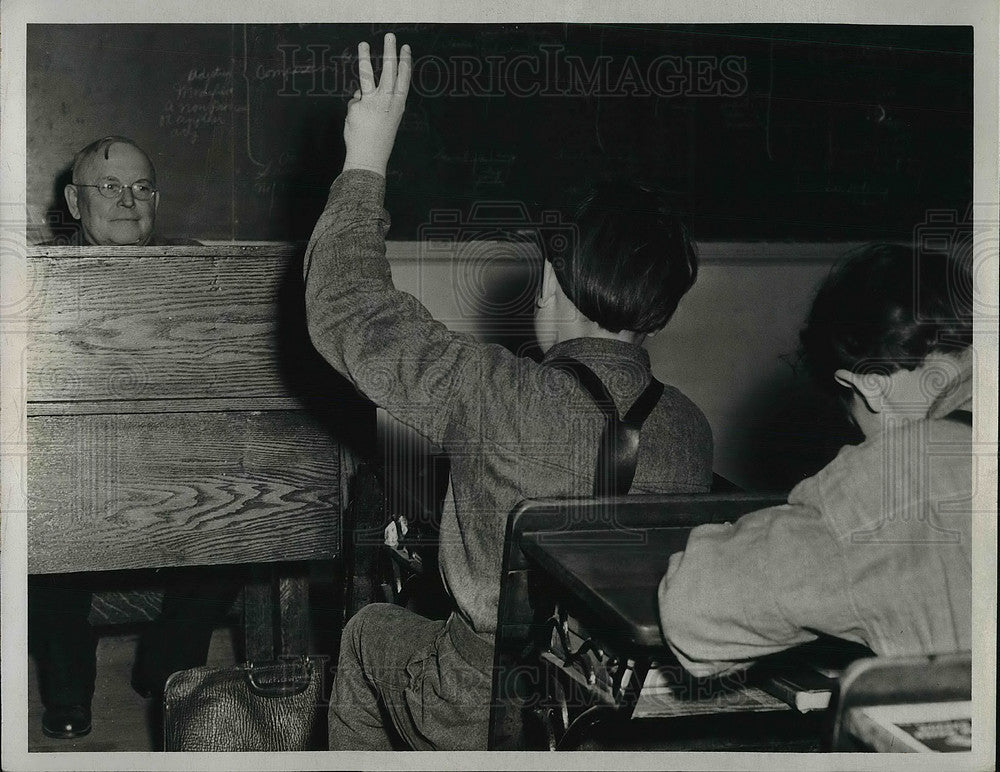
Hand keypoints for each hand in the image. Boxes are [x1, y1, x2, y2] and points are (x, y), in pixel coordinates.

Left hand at [342, 33, 411, 176]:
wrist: (369, 159)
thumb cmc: (379, 142)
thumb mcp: (386, 120)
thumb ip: (375, 103)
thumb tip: (360, 93)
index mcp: (397, 106)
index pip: (403, 79)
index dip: (405, 63)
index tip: (405, 49)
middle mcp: (387, 102)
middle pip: (389, 72)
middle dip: (390, 53)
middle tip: (391, 37)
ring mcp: (371, 103)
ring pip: (368, 76)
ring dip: (366, 57)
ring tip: (364, 43)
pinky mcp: (357, 107)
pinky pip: (354, 103)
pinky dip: (355, 111)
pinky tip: (358, 124)